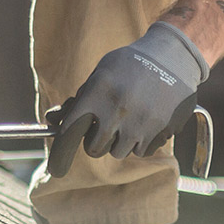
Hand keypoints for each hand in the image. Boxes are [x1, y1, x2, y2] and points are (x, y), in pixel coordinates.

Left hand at [46, 22, 208, 177]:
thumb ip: (79, 99)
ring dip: (120, 142)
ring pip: (119, 152)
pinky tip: (145, 122)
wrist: (173, 57)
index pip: (71, 129)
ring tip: (128, 121)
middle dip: (96, 143)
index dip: (62, 149)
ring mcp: (140, 122)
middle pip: (95, 149)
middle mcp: (117, 110)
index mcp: (98, 92)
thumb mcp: (101, 74)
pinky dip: (141, 143)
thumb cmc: (130, 65)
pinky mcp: (161, 130)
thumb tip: (51, 120)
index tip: (57, 166)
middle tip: (103, 130)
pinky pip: (142, 151)